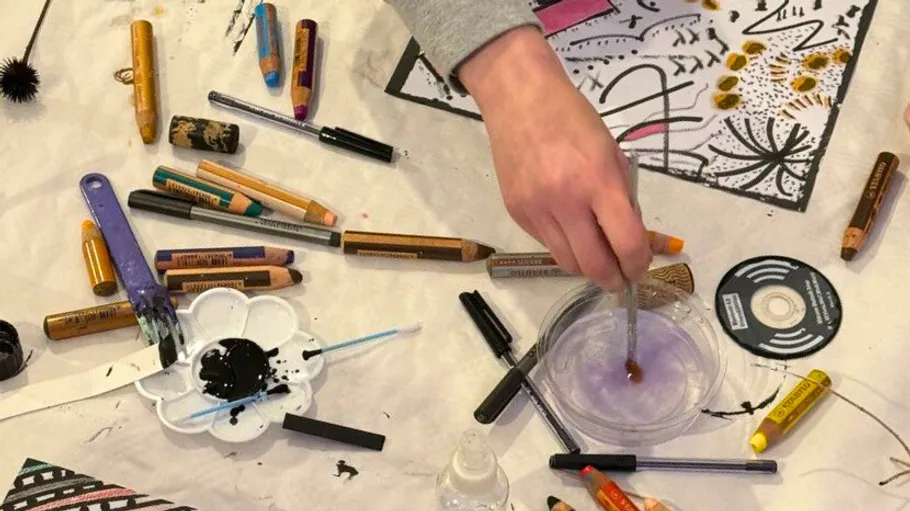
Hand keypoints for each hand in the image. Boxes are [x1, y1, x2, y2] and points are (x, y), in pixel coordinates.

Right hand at [460, 27, 651, 289]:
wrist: (519, 99)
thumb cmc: (573, 119)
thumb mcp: (612, 153)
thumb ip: (623, 198)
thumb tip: (634, 238)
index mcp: (598, 182)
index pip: (626, 244)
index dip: (638, 265)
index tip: (640, 267)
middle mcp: (565, 202)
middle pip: (594, 266)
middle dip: (613, 280)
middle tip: (622, 279)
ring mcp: (536, 211)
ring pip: (567, 263)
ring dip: (587, 267)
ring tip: (597, 257)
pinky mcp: (517, 213)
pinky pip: (546, 244)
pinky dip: (563, 244)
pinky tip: (569, 227)